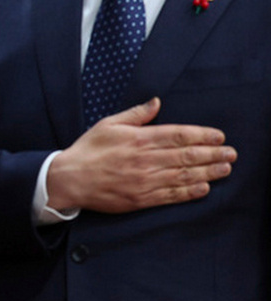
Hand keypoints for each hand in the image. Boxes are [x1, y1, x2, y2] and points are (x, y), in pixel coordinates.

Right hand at [46, 98, 236, 213]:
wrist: (70, 179)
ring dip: (207, 173)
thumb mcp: (108, 124)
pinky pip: (171, 195)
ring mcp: (144, 181)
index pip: (178, 135)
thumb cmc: (88, 150)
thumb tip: (157, 102)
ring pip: (183, 176)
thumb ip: (136, 114)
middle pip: (186, 156)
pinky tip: (203, 188)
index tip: (219, 136)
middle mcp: (145, 160)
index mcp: (138, 139)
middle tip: (231, 153)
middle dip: (212, 154)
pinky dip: (189, 192)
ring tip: (225, 169)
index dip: (202, 135)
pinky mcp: (141, 198)